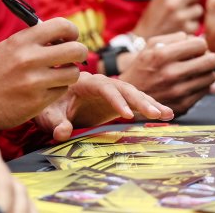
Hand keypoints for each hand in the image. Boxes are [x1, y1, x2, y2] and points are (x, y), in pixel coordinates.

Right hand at [0, 17, 87, 129]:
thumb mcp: (8, 47)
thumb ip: (32, 40)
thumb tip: (61, 35)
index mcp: (22, 40)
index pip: (61, 25)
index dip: (71, 31)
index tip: (70, 38)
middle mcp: (30, 58)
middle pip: (75, 49)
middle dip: (79, 53)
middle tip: (72, 57)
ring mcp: (35, 81)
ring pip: (73, 73)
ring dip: (69, 74)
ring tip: (57, 75)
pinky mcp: (38, 102)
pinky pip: (61, 91)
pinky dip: (57, 89)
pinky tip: (45, 89)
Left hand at [34, 72, 172, 141]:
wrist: (50, 103)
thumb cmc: (47, 105)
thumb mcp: (46, 115)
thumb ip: (55, 123)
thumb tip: (62, 133)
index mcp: (83, 82)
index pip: (103, 87)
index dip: (116, 99)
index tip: (127, 114)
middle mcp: (100, 84)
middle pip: (123, 88)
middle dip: (139, 100)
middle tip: (155, 114)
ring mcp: (109, 93)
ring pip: (132, 94)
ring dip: (149, 103)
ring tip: (167, 114)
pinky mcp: (115, 103)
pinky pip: (134, 103)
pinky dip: (148, 107)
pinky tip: (165, 115)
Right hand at [117, 33, 214, 115]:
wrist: (129, 96)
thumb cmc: (142, 67)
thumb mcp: (151, 45)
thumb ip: (175, 38)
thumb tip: (198, 41)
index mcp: (162, 55)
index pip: (200, 44)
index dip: (200, 45)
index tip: (195, 48)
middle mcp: (170, 73)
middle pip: (211, 61)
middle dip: (209, 58)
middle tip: (201, 59)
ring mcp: (177, 91)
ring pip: (211, 77)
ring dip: (206, 73)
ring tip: (195, 72)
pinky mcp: (183, 105)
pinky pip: (205, 91)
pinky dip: (200, 85)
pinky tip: (189, 83)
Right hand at [131, 0, 202, 37]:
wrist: (143, 41)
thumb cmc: (152, 19)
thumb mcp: (156, 1)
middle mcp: (173, 3)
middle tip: (189, 1)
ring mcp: (180, 17)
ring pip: (198, 8)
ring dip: (192, 13)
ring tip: (181, 18)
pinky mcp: (187, 29)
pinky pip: (197, 23)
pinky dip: (191, 25)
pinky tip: (181, 28)